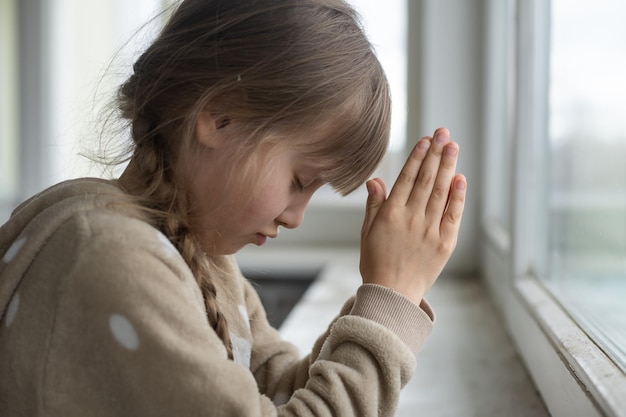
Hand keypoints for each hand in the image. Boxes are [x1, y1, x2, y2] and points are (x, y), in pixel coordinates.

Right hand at [359, 127, 466, 304]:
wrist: (391, 295)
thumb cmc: (375, 263)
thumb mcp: (367, 232)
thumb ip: (374, 205)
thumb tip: (375, 180)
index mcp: (390, 215)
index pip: (407, 178)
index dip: (417, 157)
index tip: (425, 140)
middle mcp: (411, 219)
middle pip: (426, 179)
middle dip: (435, 154)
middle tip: (444, 133)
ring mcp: (429, 231)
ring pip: (440, 192)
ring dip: (447, 167)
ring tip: (453, 146)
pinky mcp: (444, 244)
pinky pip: (452, 216)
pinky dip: (457, 196)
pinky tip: (459, 178)